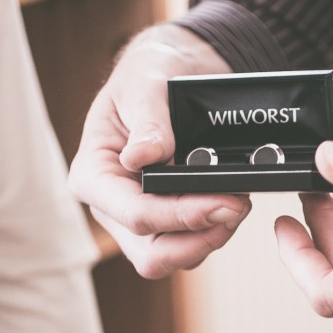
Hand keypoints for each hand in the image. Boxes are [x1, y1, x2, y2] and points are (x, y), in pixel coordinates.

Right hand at [68, 24, 251, 278]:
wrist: (169, 74)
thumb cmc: (148, 76)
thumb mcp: (144, 86)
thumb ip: (148, 122)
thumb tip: (141, 157)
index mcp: (93, 176)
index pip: (134, 214)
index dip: (180, 216)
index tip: (223, 203)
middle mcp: (112, 207)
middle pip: (152, 255)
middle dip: (199, 239)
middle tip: (238, 207)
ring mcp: (139, 221)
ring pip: (175, 257)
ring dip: (212, 236)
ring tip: (239, 200)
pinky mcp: (166, 224)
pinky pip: (192, 244)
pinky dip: (216, 229)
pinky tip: (232, 200)